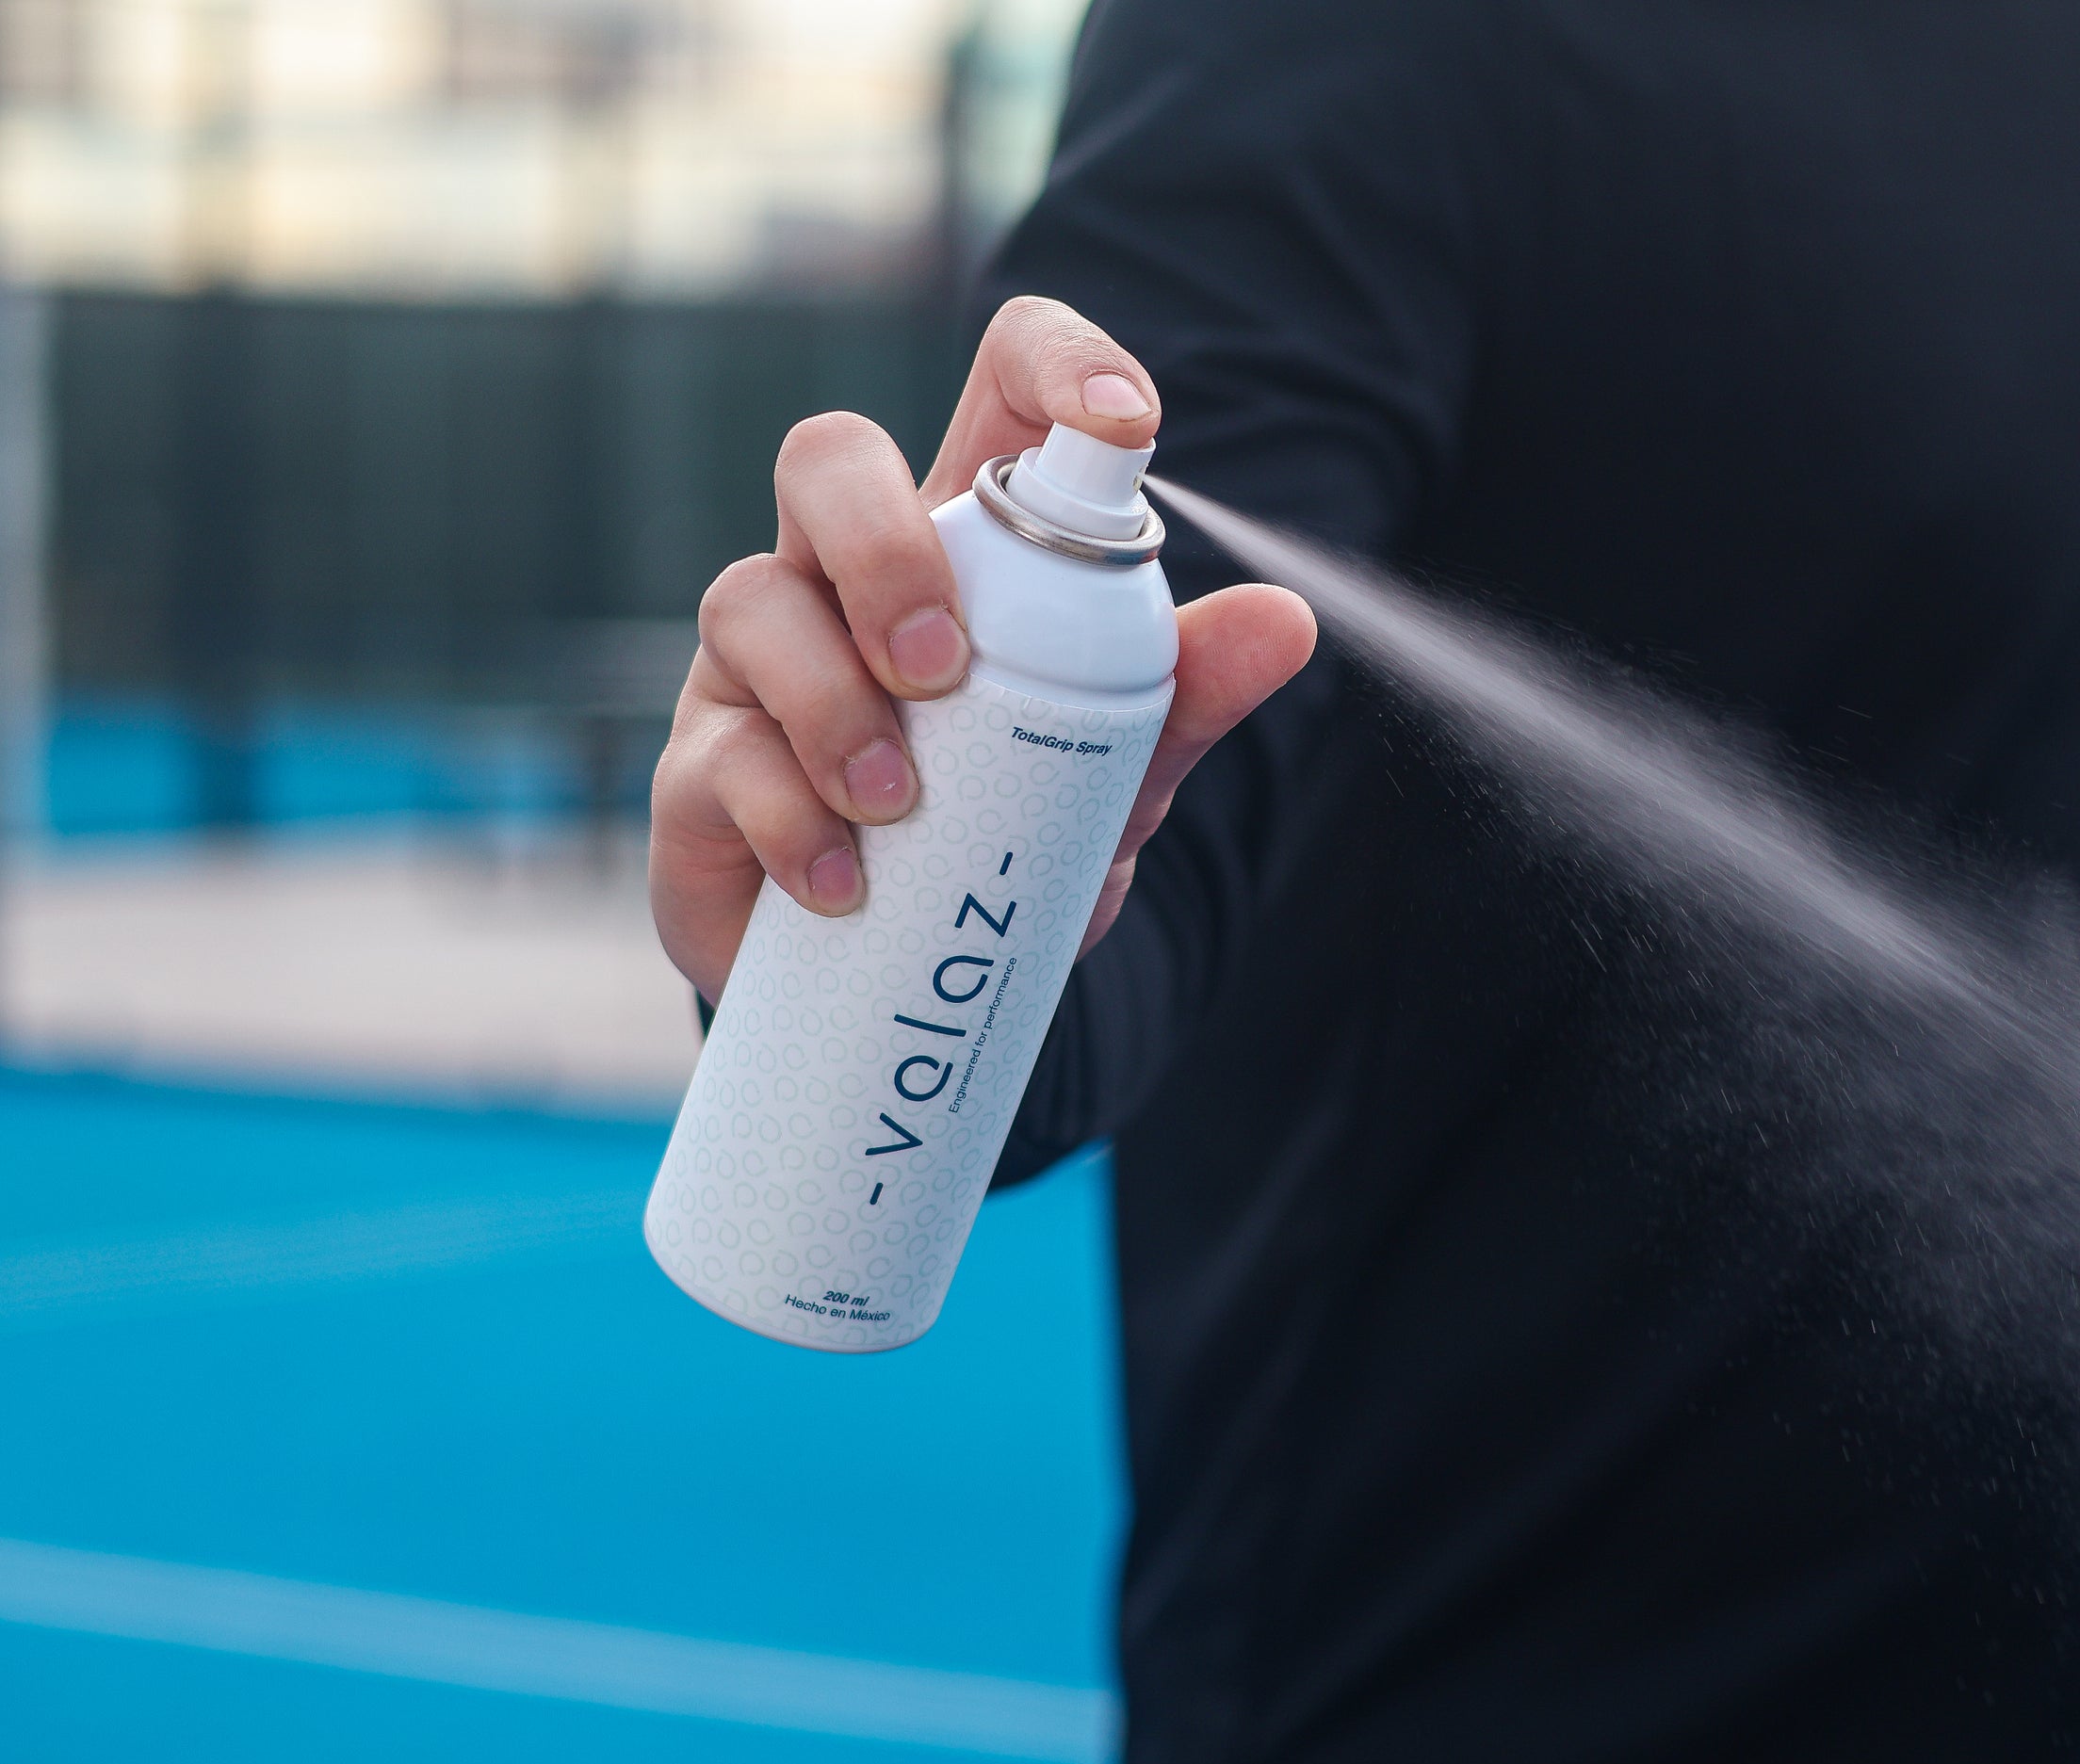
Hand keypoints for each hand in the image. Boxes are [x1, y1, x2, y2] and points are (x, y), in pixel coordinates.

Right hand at [650, 296, 1316, 1001]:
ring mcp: (757, 668)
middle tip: (945, 669)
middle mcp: (842, 577)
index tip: (1126, 421)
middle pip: (824, 459)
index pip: (995, 392)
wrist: (915, 990)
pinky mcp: (699, 776)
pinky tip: (845, 882)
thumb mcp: (1116, 770)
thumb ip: (1186, 695)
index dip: (1054, 363)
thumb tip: (1285, 623)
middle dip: (884, 548)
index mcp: (961, 545)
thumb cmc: (1009, 837)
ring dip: (832, 703)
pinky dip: (788, 821)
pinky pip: (719, 759)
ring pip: (748, 599)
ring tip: (899, 804)